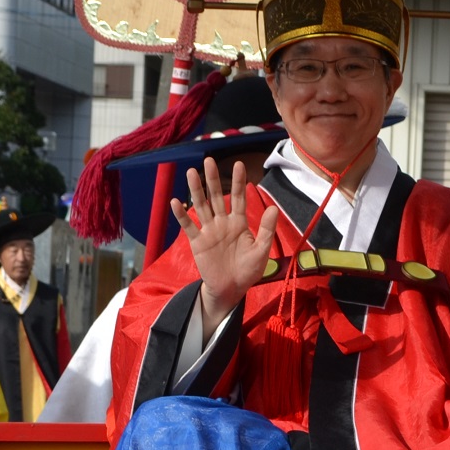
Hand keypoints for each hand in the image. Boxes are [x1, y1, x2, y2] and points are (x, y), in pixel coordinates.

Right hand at [173, 157, 278, 334]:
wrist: (231, 289)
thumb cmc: (248, 271)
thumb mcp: (261, 251)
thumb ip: (266, 230)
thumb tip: (273, 208)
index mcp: (240, 223)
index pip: (239, 198)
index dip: (239, 182)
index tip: (239, 164)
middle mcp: (223, 222)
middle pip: (217, 197)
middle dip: (213, 179)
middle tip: (209, 160)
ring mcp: (209, 231)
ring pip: (202, 206)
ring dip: (196, 190)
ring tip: (191, 172)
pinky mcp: (197, 242)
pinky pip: (189, 226)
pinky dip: (182, 215)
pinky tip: (177, 202)